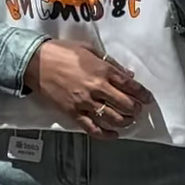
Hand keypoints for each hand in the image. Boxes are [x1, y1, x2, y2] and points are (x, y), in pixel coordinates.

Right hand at [26, 41, 149, 138]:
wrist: (36, 62)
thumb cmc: (63, 51)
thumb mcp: (89, 49)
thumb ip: (110, 63)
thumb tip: (128, 75)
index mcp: (103, 70)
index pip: (130, 86)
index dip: (143, 94)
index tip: (148, 98)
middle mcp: (97, 88)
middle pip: (125, 104)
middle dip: (136, 109)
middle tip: (138, 110)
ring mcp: (85, 103)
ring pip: (113, 118)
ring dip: (125, 122)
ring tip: (128, 120)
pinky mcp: (74, 113)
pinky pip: (93, 129)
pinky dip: (106, 135)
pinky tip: (114, 135)